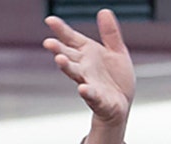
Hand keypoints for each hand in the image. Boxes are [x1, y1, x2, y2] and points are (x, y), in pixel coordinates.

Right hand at [43, 9, 133, 127]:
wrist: (121, 105)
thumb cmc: (115, 79)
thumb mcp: (117, 51)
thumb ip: (110, 33)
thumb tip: (104, 11)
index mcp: (88, 54)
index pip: (71, 39)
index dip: (61, 30)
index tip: (50, 20)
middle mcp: (84, 68)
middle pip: (69, 56)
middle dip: (58, 50)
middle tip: (48, 42)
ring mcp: (89, 83)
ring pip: (75, 74)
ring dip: (67, 67)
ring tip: (59, 59)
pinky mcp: (98, 99)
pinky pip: (92, 95)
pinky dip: (87, 92)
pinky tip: (83, 88)